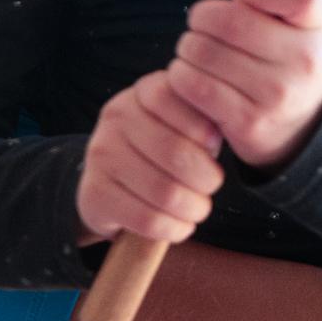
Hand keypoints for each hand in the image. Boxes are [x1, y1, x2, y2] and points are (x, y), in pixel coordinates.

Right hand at [77, 70, 224, 245]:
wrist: (114, 180)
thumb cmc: (164, 147)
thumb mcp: (184, 121)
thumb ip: (206, 116)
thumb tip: (226, 128)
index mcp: (144, 92)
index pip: (180, 104)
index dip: (205, 130)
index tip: (214, 146)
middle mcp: (117, 118)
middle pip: (177, 153)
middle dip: (207, 177)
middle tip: (212, 184)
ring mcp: (101, 155)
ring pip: (165, 192)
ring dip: (194, 208)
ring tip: (199, 208)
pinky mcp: (95, 193)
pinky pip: (147, 219)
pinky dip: (174, 228)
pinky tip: (180, 224)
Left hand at [169, 0, 321, 169]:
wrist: (304, 128)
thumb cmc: (289, 59)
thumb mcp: (298, 20)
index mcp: (316, 26)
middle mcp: (303, 60)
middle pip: (227, 20)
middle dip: (202, 18)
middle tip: (203, 26)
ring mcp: (275, 93)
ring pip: (202, 52)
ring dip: (188, 48)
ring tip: (199, 53)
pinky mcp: (247, 122)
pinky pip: (192, 84)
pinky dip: (182, 76)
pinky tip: (194, 76)